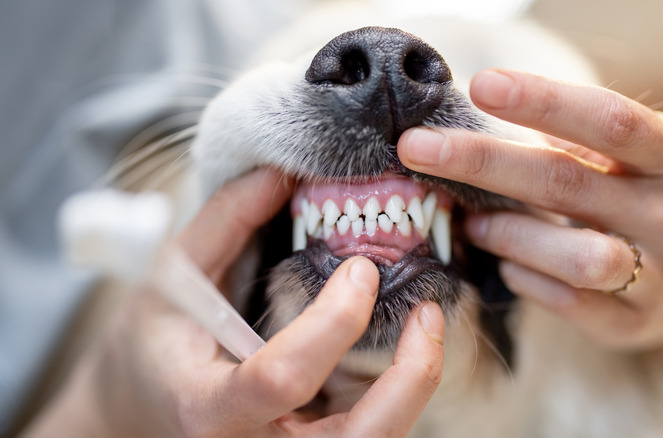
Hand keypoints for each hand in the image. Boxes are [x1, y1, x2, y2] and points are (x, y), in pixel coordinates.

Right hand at [23, 168, 443, 437]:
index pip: (280, 380)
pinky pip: (371, 430)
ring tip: (427, 324)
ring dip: (414, 387)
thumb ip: (225, 222)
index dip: (332, 324)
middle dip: (408, 380)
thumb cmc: (154, 344)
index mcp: (208, 408)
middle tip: (427, 313)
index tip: (361, 270)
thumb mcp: (171, 277)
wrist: (144, 405)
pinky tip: (404, 344)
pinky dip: (397, 390)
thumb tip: (281, 173)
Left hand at [398, 69, 662, 355]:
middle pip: (567, 182)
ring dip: (506, 234)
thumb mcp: (637, 160)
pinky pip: (565, 301)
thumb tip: (482, 124)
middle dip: (482, 162)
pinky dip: (523, 278)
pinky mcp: (632, 323)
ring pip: (572, 255)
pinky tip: (508, 264)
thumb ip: (578, 143)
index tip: (481, 86)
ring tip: (473, 223)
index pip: (609, 121)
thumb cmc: (650, 201)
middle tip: (418, 149)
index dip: (544, 101)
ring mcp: (659, 276)